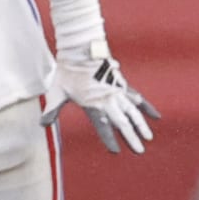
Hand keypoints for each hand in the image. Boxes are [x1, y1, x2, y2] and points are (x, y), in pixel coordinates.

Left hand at [41, 40, 158, 154]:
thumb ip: (52, 109)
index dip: (109, 139)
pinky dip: (146, 107)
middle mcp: (107, 99)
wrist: (80, 48)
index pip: (103, 126)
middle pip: (122, 121)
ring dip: (141, 125)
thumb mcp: (56, 91)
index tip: (116, 151)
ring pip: (133, 111)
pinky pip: (137, 98)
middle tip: (139, 150)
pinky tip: (156, 116)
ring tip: (149, 137)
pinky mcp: (121, 84)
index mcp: (92, 103)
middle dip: (131, 137)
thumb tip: (42, 124)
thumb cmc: (66, 70)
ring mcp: (117, 91)